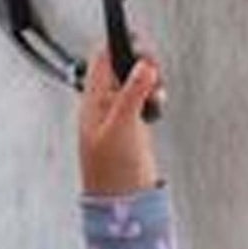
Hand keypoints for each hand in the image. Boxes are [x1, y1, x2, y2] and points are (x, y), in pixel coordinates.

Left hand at [78, 46, 164, 195]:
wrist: (122, 201)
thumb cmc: (111, 172)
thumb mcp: (121, 126)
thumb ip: (131, 93)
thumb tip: (142, 66)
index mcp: (92, 102)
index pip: (102, 59)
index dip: (121, 47)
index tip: (141, 47)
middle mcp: (103, 106)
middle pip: (122, 66)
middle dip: (141, 64)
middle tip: (152, 76)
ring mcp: (119, 115)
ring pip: (135, 81)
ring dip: (149, 81)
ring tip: (154, 96)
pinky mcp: (133, 126)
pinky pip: (143, 99)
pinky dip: (152, 98)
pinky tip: (154, 108)